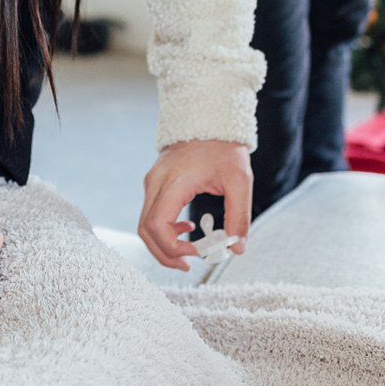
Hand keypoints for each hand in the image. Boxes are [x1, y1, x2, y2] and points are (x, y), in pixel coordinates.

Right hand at [137, 140, 251, 270]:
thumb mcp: (240, 181)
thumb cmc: (224, 148)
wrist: (209, 120)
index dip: (172, 247)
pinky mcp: (154, 184)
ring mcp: (152, 183)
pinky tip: (186, 229)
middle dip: (164, 254)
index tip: (195, 254)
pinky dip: (163, 231)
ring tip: (189, 252)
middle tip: (188, 265)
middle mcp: (156, 182)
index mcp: (175, 181)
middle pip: (145, 230)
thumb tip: (237, 248)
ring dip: (163, 245)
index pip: (157, 224)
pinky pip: (150, 215)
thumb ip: (239, 216)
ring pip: (144, 225)